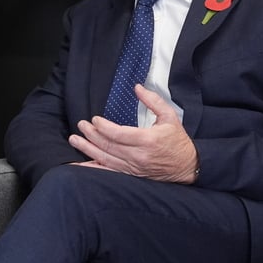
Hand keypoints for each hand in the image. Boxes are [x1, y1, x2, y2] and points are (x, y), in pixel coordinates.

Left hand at [68, 84, 198, 182]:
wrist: (187, 166)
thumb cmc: (178, 141)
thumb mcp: (170, 117)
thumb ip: (153, 101)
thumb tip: (138, 87)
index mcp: (148, 140)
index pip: (119, 134)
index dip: (103, 127)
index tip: (94, 120)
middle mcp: (138, 156)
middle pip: (108, 145)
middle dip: (91, 135)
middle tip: (80, 125)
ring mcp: (133, 167)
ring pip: (105, 158)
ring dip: (87, 149)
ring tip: (74, 140)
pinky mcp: (130, 174)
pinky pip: (108, 172)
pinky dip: (92, 168)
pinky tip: (79, 165)